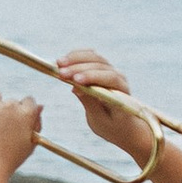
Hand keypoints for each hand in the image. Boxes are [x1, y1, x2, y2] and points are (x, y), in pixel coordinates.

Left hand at [0, 82, 42, 182]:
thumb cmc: (9, 161)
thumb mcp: (29, 144)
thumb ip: (36, 123)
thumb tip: (40, 106)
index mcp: (26, 114)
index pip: (29, 101)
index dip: (24, 110)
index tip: (18, 118)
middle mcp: (9, 107)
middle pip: (11, 101)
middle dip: (9, 112)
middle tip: (3, 128)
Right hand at [55, 49, 153, 166]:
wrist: (124, 125)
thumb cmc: (113, 126)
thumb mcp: (101, 121)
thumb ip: (90, 104)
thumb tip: (76, 88)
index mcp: (122, 92)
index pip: (110, 78)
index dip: (92, 77)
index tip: (75, 80)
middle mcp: (119, 78)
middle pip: (100, 65)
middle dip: (79, 68)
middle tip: (60, 73)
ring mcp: (110, 71)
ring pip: (94, 57)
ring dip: (75, 58)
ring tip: (58, 63)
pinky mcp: (102, 69)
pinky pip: (90, 57)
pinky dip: (76, 56)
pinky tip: (64, 60)